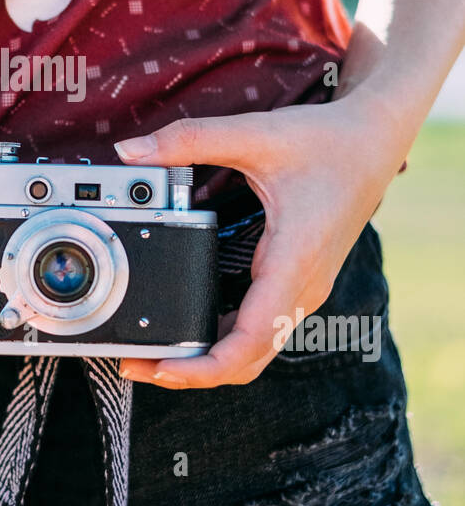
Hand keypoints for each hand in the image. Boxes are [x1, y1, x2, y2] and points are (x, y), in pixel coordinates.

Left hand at [114, 89, 408, 388]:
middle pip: (248, 359)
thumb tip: (130, 151)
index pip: (251, 339)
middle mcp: (302, 286)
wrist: (374, 140)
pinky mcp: (297, 283)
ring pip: (255, 349)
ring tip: (154, 354)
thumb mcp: (254, 134)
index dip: (204, 366)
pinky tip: (190, 331)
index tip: (161, 369)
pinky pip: (260, 329)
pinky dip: (224, 342)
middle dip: (192, 372)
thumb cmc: (326, 141)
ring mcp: (303, 289)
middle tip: (136, 364)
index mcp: (295, 260)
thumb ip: (188, 140)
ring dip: (207, 360)